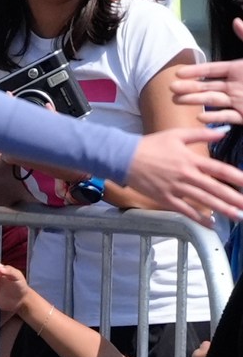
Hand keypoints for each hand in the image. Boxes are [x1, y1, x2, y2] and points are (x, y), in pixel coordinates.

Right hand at [128, 125, 242, 219]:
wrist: (125, 157)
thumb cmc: (151, 145)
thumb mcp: (177, 134)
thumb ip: (201, 133)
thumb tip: (222, 132)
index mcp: (191, 159)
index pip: (219, 169)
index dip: (236, 177)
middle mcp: (186, 175)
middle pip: (215, 189)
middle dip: (233, 198)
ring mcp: (176, 188)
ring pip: (203, 201)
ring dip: (222, 209)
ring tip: (237, 216)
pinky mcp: (165, 198)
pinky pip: (186, 210)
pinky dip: (199, 218)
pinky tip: (211, 224)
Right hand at [172, 23, 242, 122]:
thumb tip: (236, 20)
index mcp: (238, 69)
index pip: (212, 69)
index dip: (196, 71)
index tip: (179, 72)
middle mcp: (235, 85)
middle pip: (208, 86)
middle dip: (189, 87)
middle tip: (171, 88)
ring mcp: (239, 100)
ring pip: (213, 100)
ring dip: (196, 101)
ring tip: (179, 101)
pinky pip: (227, 116)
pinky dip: (214, 117)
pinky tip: (200, 117)